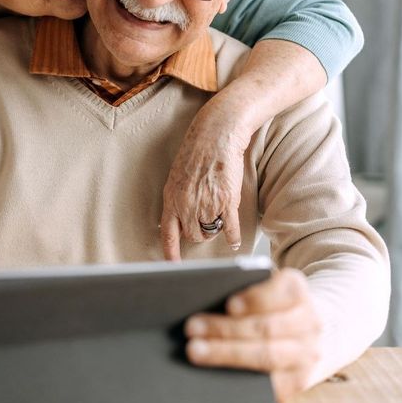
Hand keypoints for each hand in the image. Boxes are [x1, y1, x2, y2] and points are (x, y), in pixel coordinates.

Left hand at [161, 101, 251, 258]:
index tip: (173, 266)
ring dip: (215, 229)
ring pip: (210, 232)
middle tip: (206, 222)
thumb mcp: (175, 178)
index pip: (167, 234)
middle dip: (200, 233)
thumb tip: (174, 223)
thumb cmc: (196, 153)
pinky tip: (234, 242)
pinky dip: (232, 238)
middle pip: (193, 236)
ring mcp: (207, 205)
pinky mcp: (226, 202)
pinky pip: (229, 229)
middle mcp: (187, 205)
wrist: (216, 136)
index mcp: (171, 199)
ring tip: (218, 216)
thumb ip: (176, 201)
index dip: (171, 253)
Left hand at [184, 268, 321, 402]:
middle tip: (192, 328)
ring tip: (195, 350)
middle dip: (227, 328)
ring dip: (227, 353)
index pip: (285, 291)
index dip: (257, 299)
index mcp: (297, 290)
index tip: (229, 305)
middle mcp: (309, 322)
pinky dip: (242, 379)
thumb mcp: (258, 287)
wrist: (299, 333)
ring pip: (267, 356)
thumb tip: (200, 295)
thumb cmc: (264, 305)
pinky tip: (216, 375)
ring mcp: (306, 354)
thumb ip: (238, 287)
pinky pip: (270, 385)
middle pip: (268, 327)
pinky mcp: (297, 381)